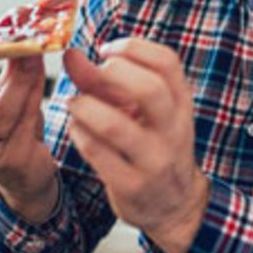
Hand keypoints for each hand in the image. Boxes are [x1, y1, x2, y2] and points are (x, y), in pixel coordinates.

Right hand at [0, 49, 60, 221]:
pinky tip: (39, 71)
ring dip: (17, 79)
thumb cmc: (9, 126)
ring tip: (29, 54)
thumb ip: (2, 61)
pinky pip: (26, 119)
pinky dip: (34, 90)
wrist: (29, 169)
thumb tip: (12, 25)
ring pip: (0, 114)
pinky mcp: (14, 158)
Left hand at [61, 40, 209, 252]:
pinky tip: (76, 129)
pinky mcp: (132, 186)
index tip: (107, 50)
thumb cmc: (153, 146)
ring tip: (75, 103)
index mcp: (181, 103)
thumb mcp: (141, 111)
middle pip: (150, 89)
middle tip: (95, 75)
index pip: (167, 62)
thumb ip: (104, 82)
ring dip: (85, 107)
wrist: (174, 205)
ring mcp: (154, 160)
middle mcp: (173, 130)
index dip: (134, 48)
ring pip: (114, 125)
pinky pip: (96, 153)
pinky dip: (79, 134)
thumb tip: (71, 55)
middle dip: (113, 73)